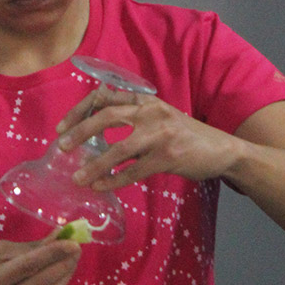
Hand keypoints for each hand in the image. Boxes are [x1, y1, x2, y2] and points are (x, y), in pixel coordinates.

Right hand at [0, 235, 80, 284]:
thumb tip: (56, 236)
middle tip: (77, 249)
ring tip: (72, 259)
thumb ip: (26, 248)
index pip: (26, 267)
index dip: (51, 254)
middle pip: (41, 284)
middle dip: (63, 264)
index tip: (72, 242)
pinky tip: (59, 274)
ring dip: (64, 275)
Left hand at [55, 86, 237, 191]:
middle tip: (62, 147)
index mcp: (146, 101)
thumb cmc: (185, 135)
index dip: (79, 111)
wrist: (222, 149)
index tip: (62, 128)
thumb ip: (133, 116)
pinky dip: (115, 180)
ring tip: (78, 178)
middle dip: (80, 131)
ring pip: (118, 148)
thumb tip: (95, 122)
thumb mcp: (159, 116)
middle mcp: (151, 112)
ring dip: (95, 164)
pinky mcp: (168, 157)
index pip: (105, 98)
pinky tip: (101, 187)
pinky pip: (135, 171)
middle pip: (107, 117)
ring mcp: (160, 135)